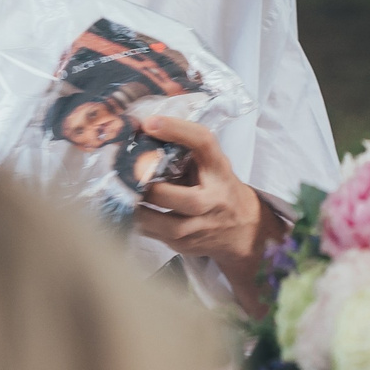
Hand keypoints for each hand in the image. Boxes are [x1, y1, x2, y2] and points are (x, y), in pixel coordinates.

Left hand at [131, 113, 285, 314]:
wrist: (242, 229)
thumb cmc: (218, 187)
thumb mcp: (211, 165)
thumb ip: (186, 152)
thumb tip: (142, 133)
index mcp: (219, 170)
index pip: (204, 143)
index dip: (177, 130)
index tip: (149, 123)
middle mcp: (214, 199)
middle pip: (188, 199)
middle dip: (156, 190)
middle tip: (132, 178)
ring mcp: (202, 227)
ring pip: (168, 225)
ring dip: (142, 211)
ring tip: (127, 197)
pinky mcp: (186, 246)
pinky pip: (157, 236)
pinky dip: (140, 224)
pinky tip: (132, 212)